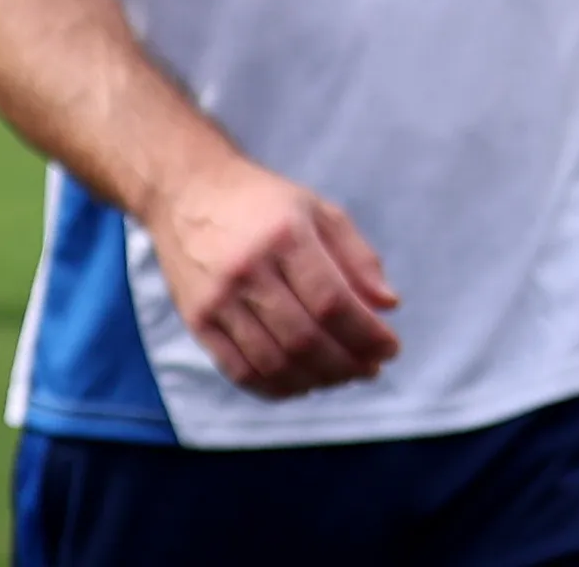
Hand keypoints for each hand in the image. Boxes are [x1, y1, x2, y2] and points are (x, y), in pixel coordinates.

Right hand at [146, 155, 402, 400]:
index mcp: (286, 236)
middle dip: (347, 363)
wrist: (187, 192)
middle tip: (372, 368)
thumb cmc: (263, 201)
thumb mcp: (319, 210)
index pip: (332, 301)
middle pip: (304, 338)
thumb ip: (358, 257)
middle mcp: (248, 270)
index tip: (391, 348)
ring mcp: (218, 300)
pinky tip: (301, 385)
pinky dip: (275, 387)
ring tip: (343, 377)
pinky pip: (238, 370)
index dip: (366, 334)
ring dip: (316, 380)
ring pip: (272, 361)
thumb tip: (389, 305)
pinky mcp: (197, 321)